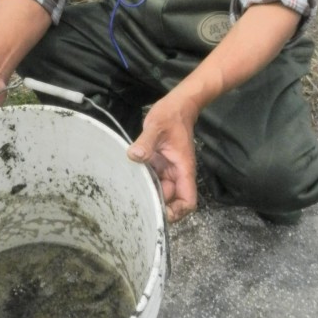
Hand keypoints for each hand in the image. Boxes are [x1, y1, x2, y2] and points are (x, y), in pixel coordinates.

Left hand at [127, 93, 197, 222]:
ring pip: (161, 191)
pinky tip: (129, 182)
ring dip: (149, 195)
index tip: (159, 212)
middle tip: (135, 204)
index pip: (188, 201)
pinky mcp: (160, 164)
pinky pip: (154, 180)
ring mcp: (169, 170)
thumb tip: (134, 156)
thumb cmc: (170, 115)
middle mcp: (178, 173)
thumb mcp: (156, 127)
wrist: (178, 105)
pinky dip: (145, 183)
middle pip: (172, 201)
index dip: (177, 212)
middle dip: (158, 205)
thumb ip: (145, 142)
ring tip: (129, 196)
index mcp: (183, 169)